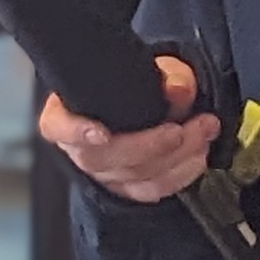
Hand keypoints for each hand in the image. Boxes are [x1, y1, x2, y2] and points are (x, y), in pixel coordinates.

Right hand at [38, 56, 218, 205]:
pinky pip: (150, 190)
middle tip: (185, 128)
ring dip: (176, 158)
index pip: (57, 126)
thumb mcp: (155, 69)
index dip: (75, 132)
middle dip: (151, 145)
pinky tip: (197, 156)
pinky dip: (179, 175)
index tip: (100, 134)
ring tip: (203, 132)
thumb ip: (169, 75)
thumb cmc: (138, 84)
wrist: (148, 102)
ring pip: (132, 176)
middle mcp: (79, 147)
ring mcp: (102, 172)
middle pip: (103, 158)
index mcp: (67, 112)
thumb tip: (179, 90)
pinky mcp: (126, 188)